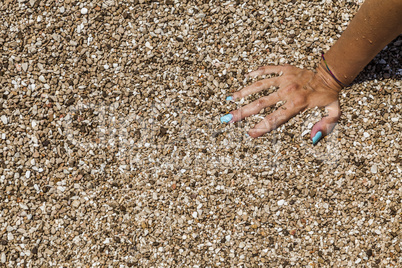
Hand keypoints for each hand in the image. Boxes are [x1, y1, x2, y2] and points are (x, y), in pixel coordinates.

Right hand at [222, 64, 341, 143]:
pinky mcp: (284, 69)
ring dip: (244, 92)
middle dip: (244, 112)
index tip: (249, 133)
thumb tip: (314, 139)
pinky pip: (268, 69)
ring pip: (260, 86)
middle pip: (261, 103)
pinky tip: (246, 77)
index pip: (276, 118)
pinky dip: (257, 72)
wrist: (331, 73)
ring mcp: (285, 79)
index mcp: (297, 104)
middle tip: (228, 118)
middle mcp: (288, 92)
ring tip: (231, 99)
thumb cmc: (329, 95)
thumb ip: (325, 126)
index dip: (262, 127)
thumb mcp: (333, 113)